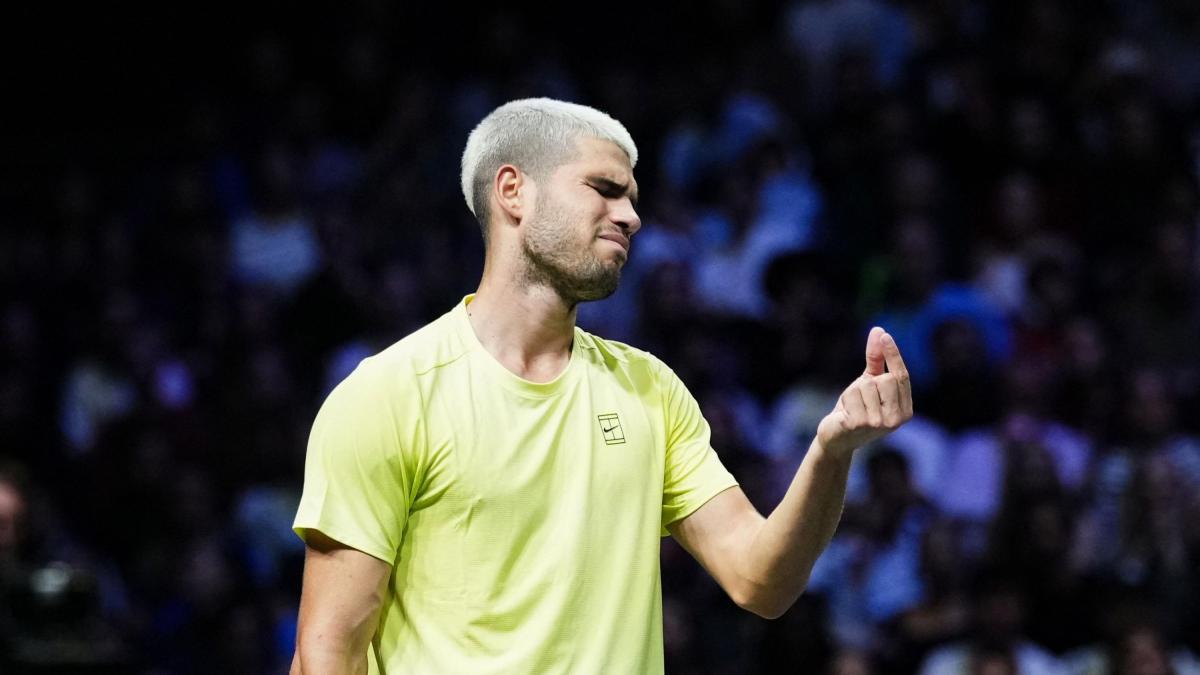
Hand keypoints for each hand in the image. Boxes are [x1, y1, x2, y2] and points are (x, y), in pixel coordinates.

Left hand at [815, 327, 912, 458]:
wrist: (837, 438)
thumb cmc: (856, 409)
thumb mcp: (868, 383)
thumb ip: (877, 359)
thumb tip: (880, 331)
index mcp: (905, 410)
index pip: (902, 377)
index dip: (893, 355)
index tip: (884, 336)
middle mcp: (897, 420)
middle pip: (885, 379)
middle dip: (868, 383)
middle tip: (861, 400)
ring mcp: (880, 424)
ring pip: (867, 386)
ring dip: (854, 393)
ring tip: (852, 408)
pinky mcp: (860, 424)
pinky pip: (853, 395)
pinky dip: (846, 400)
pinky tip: (845, 414)